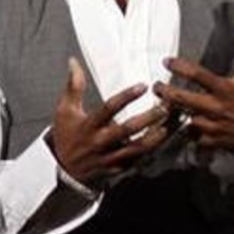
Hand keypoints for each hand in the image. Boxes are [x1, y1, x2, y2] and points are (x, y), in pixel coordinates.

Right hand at [50, 57, 169, 186]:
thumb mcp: (65, 110)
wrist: (67, 171)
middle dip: (148, 117)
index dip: (126, 96)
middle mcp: (101, 141)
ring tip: (168, 125)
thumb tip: (74, 63)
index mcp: (89, 125)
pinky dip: (152, 151)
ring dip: (155, 137)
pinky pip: (139, 160)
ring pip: (137, 148)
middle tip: (164, 107)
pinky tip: (163, 142)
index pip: (109, 108)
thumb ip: (73, 86)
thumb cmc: (67, 136)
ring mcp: (111, 156)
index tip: (143, 86)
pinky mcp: (119, 168)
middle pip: (128, 129)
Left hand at [153, 19, 233, 152]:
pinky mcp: (211, 141)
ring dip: (170, 112)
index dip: (179, 66)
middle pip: (182, 99)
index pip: (197, 75)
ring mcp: (212, 126)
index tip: (166, 61)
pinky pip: (190, 137)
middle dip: (165, 91)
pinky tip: (171, 124)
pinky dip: (181, 131)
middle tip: (156, 86)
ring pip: (183, 119)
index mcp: (225, 90)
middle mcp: (216, 108)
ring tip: (159, 104)